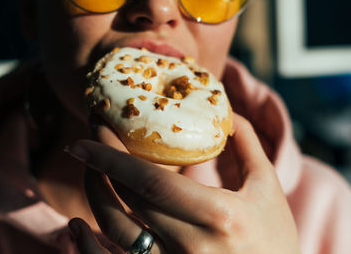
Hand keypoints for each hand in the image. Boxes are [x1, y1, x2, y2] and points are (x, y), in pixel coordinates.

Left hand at [67, 114, 300, 253]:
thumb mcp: (268, 189)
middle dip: (98, 164)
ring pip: (114, 230)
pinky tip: (77, 223)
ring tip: (89, 170)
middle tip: (85, 139)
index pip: (150, 180)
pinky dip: (88, 244)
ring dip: (94, 195)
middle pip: (126, 200)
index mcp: (218, 215)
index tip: (88, 130)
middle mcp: (190, 246)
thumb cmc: (274, 239)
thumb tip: (226, 112)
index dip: (111, 154)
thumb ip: (248, 146)